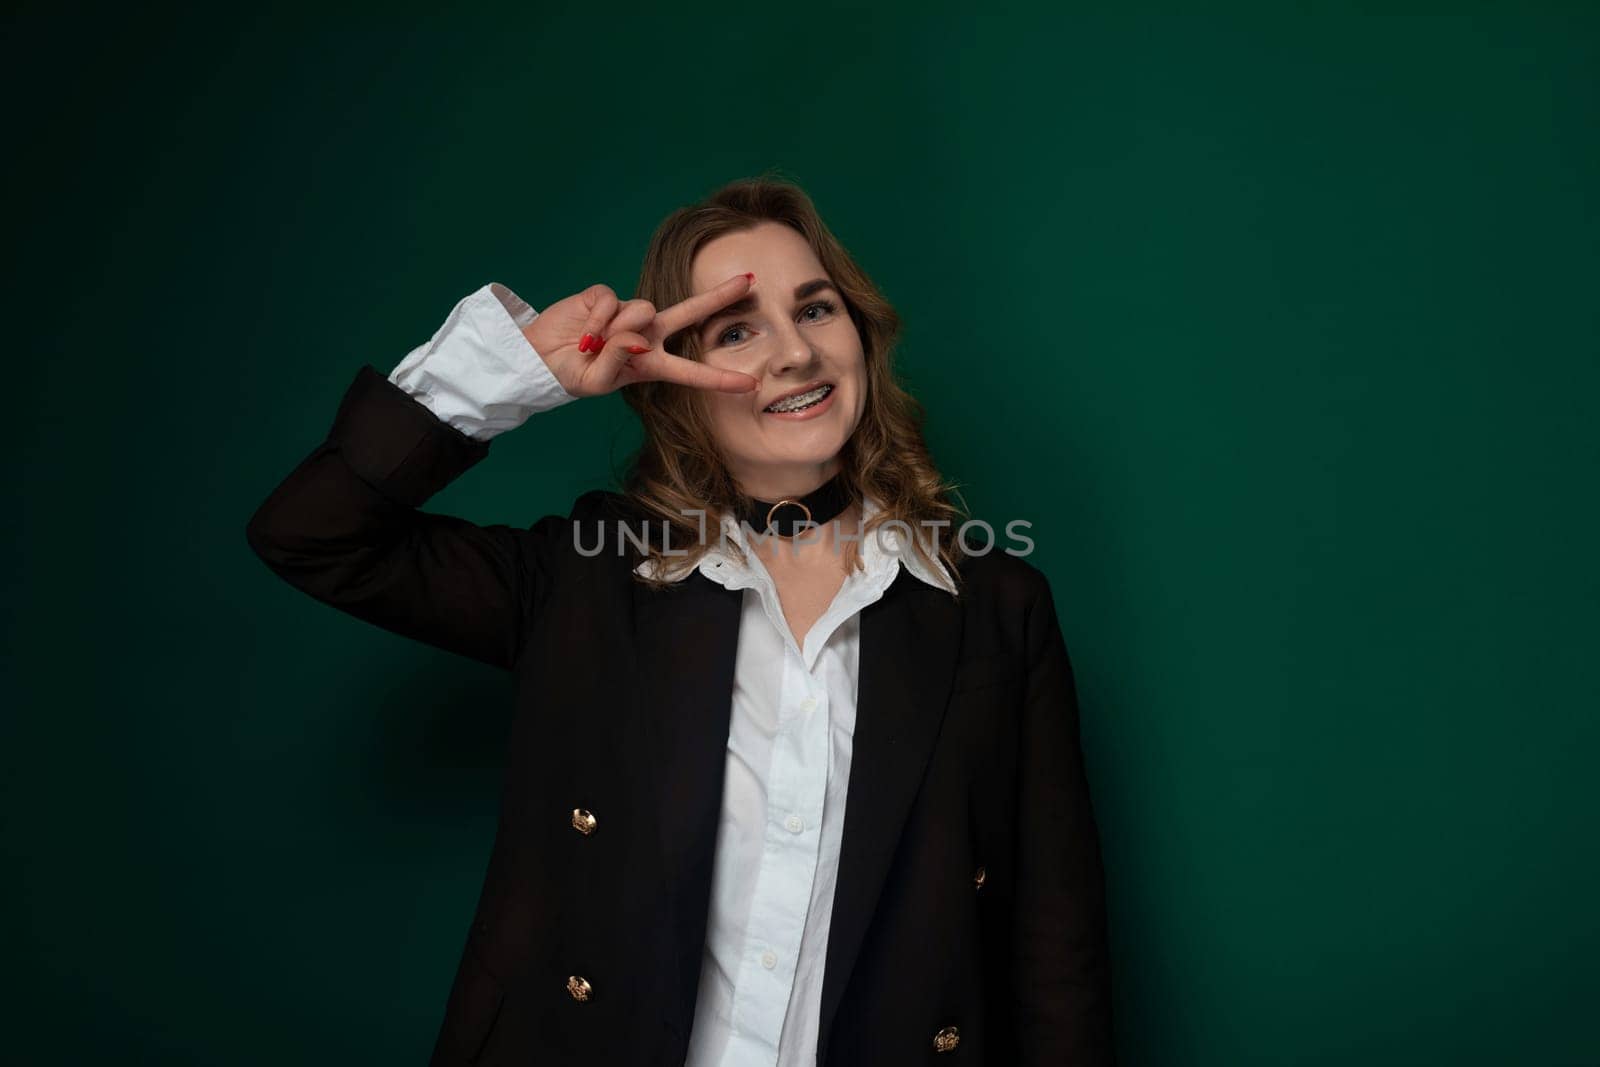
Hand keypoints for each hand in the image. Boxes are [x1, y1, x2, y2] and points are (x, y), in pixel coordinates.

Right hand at [521, 273, 761, 397]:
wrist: (539, 357)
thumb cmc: (572, 374)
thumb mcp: (598, 381)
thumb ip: (621, 361)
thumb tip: (638, 336)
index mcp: (651, 364)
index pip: (691, 372)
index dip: (720, 379)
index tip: (751, 385)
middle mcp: (646, 335)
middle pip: (690, 314)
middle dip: (718, 297)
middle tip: (749, 281)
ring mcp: (627, 314)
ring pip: (643, 310)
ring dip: (617, 330)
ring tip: (594, 345)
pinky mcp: (605, 296)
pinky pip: (611, 303)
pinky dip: (596, 321)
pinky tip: (584, 333)